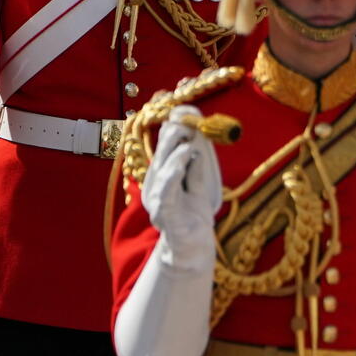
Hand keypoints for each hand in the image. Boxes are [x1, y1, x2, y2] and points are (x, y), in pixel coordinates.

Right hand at [141, 105, 222, 271]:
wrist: (193, 249)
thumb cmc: (194, 216)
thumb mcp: (199, 185)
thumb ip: (197, 166)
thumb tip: (198, 142)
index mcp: (163, 174)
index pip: (164, 144)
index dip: (171, 124)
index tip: (184, 106)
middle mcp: (156, 184)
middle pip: (161, 153)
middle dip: (173, 135)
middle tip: (189, 121)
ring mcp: (158, 200)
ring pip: (162, 171)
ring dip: (175, 155)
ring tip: (188, 144)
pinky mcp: (165, 215)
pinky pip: (166, 194)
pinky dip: (172, 176)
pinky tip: (182, 163)